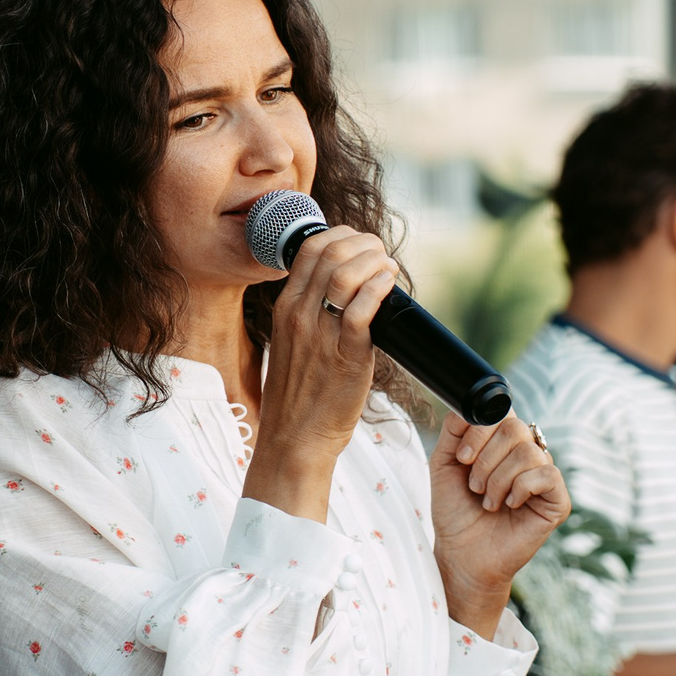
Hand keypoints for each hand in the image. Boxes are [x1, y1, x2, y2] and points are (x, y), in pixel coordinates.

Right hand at [244, 224, 398, 521]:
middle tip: (382, 255)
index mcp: (286, 308)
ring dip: (375, 261)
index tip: (362, 244)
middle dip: (364, 243)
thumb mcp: (294, 345)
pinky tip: (389, 285)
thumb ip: (312, 316)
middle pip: (331, 252)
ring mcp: (320, 334)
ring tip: (389, 270)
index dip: (342, 235)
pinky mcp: (345, 354)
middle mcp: (299, 315)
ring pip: (346, 273)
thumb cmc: (301, 396)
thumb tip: (347, 292)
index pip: (310, 248)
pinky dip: (379, 288)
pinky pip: (361, 309)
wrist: (295, 439)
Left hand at [429, 413, 568, 636]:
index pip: (503, 413)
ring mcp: (544, 476)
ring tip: (488, 501)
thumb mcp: (444, 463)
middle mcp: (528, 454)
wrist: (461, 553)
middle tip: (474, 485)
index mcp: (503, 443)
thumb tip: (469, 405)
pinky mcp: (558, 500)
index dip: (480, 430)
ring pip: (529, 453)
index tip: (462, 458)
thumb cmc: (455, 511)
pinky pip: (547, 475)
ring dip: (498, 479)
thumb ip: (453, 430)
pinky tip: (510, 505)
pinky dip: (520, 489)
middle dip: (486, 459)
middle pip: (516, 429)